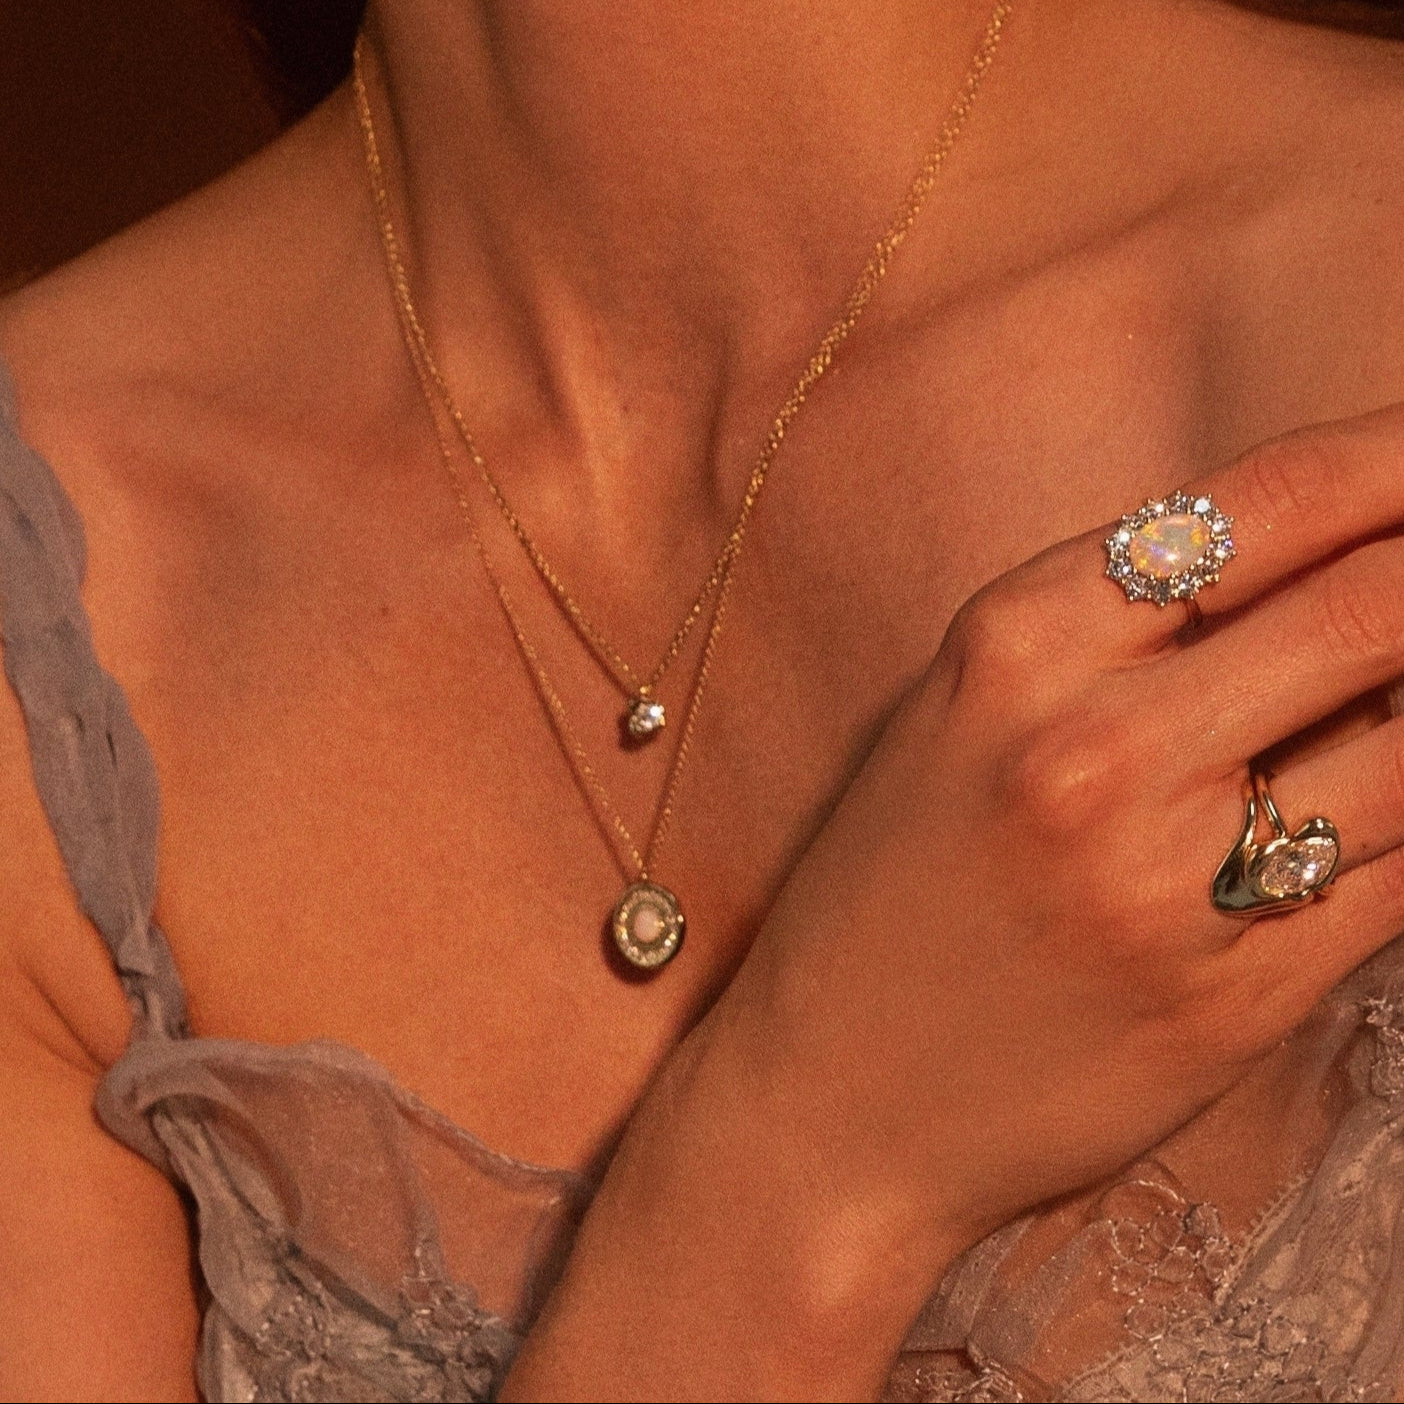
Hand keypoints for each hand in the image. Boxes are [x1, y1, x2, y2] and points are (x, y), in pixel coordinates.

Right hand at [505, 401, 1403, 1400]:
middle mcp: (1092, 746)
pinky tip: (1390, 805)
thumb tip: (1325, 565)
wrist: (830, 1100)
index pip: (1267, 503)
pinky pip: (1403, 877)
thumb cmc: (887, 895)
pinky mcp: (1235, 1000)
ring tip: (1397, 705)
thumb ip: (1116, 632)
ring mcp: (1168, 881)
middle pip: (1373, 605)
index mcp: (1014, 645)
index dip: (1400, 455)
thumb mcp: (959, 716)